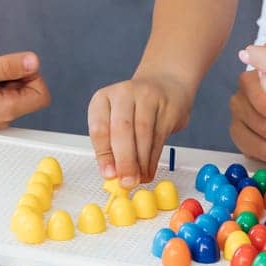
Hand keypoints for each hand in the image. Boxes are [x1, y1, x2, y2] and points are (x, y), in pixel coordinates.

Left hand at [89, 73, 192, 187]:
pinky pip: (159, 136)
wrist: (166, 84)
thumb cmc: (135, 109)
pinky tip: (149, 170)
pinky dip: (153, 158)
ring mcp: (147, 97)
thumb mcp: (114, 121)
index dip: (104, 155)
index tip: (109, 175)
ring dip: (141, 162)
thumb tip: (112, 175)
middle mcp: (123, 94)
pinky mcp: (167, 106)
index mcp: (103, 99)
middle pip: (121, 129)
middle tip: (126, 181)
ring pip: (142, 133)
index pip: (99, 128)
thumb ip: (111, 146)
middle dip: (124, 160)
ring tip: (138, 178)